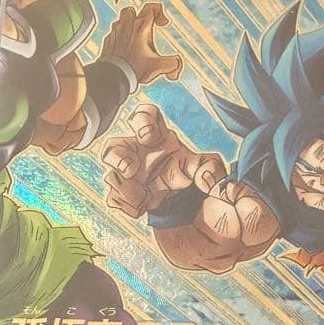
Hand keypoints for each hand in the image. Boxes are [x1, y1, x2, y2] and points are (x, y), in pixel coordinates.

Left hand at [100, 2, 182, 85]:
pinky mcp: (108, 42)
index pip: (151, 7)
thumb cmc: (134, 69)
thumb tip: (175, 72)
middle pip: (133, 9)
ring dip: (128, 23)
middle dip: (141, 16)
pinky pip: (113, 32)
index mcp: (141, 27)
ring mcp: (116, 33)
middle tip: (147, 28)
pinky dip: (120, 36)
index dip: (161, 12)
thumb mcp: (158, 67)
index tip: (163, 24)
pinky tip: (125, 46)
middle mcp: (127, 26)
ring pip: (121, 19)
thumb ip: (173, 65)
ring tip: (135, 34)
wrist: (114, 76)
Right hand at [102, 103, 225, 216]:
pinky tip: (141, 208)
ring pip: (111, 176)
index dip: (141, 121)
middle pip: (114, 146)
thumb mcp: (208, 168)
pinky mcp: (126, 198)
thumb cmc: (192, 176)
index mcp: (159, 138)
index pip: (145, 116)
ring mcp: (129, 178)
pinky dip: (127, 205)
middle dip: (117, 157)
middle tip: (131, 169)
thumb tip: (208, 178)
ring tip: (142, 197)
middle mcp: (139, 155)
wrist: (187, 206)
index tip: (147, 136)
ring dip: (124, 187)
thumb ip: (212, 169)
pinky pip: (114, 199)